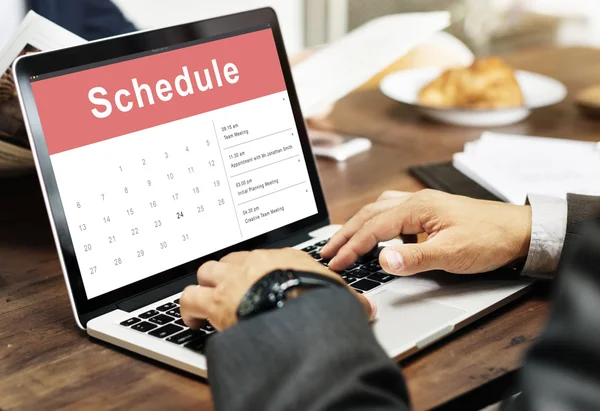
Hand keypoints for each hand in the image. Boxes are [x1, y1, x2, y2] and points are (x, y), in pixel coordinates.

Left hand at [179, 248, 375, 330]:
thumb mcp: (340, 297)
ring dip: (204, 286)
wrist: (301, 313)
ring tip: (206, 302)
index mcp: (283, 258)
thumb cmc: (320, 302)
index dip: (257, 270)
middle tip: (229, 290)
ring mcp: (233, 280)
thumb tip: (367, 308)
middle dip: (228, 274)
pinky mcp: (216, 301)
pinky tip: (192, 321)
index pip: (264, 257)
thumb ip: (350, 299)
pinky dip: (188, 309)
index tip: (257, 281)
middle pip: (231, 260)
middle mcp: (255, 263)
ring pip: (206, 271)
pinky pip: (189, 298)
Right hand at [321, 189, 531, 275]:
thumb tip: (382, 260)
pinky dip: (377, 223)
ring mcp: (423, 205)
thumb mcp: (452, 253)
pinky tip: (379, 233)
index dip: (351, 247)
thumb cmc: (490, 238)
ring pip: (379, 210)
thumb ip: (415, 257)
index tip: (335, 263)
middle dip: (345, 234)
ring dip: (358, 225)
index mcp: (417, 208)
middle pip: (369, 214)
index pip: (373, 228)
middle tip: (327, 251)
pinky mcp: (429, 212)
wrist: (520, 230)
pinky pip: (393, 212)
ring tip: (343, 241)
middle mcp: (416, 201)